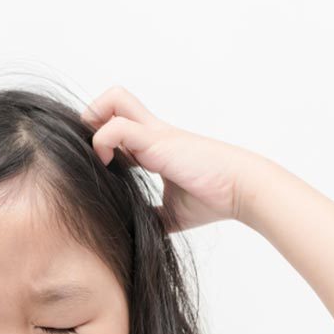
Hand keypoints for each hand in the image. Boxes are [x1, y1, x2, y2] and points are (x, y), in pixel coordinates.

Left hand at [81, 85, 266, 232]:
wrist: (242, 191)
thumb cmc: (213, 200)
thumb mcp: (170, 213)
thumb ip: (149, 216)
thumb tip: (132, 235)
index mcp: (154, 146)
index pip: (118, 123)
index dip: (100, 138)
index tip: (100, 166)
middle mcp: (152, 133)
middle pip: (114, 98)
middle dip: (91, 117)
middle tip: (93, 152)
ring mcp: (154, 133)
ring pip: (112, 100)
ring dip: (93, 126)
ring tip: (100, 160)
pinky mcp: (157, 140)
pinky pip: (117, 127)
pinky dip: (102, 143)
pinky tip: (109, 166)